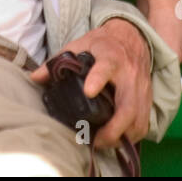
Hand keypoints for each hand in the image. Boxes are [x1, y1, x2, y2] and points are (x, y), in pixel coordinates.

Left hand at [31, 18, 151, 148]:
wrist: (132, 37)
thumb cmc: (102, 43)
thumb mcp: (79, 45)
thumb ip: (58, 62)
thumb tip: (34, 78)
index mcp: (110, 57)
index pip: (106, 67)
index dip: (97, 79)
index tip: (88, 91)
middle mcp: (129, 74)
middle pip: (128, 105)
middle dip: (113, 128)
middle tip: (96, 140)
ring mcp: (141, 88)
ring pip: (138, 119)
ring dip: (122, 136)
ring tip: (103, 143)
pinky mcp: (147, 99)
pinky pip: (144, 123)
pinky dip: (132, 136)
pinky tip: (118, 140)